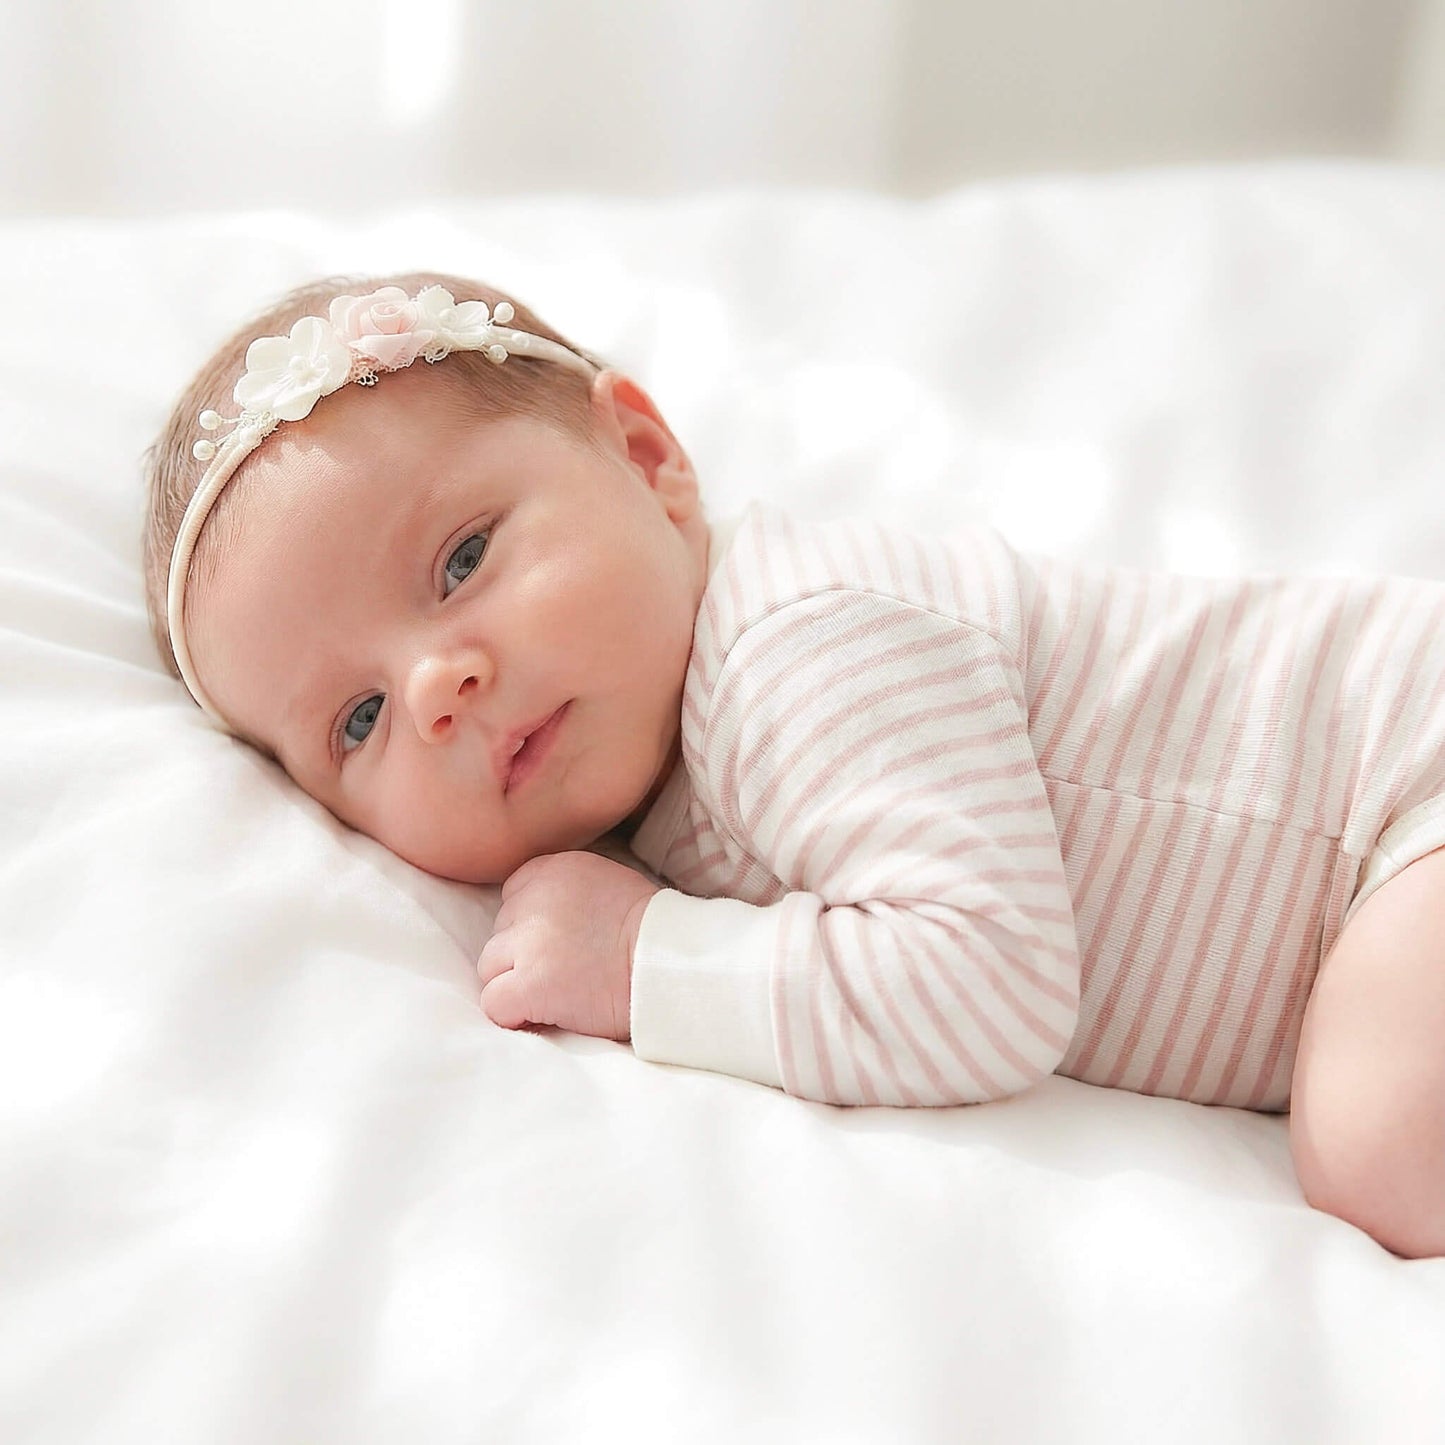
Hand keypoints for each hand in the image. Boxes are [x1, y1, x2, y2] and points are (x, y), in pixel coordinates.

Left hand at [478, 851, 659, 1040]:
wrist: (670, 964)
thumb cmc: (653, 932)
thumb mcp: (606, 885)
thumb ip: (567, 894)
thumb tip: (541, 924)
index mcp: (553, 870)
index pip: (512, 898)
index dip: (531, 928)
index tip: (560, 946)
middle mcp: (533, 900)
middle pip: (500, 934)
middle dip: (523, 958)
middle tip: (564, 974)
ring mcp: (529, 942)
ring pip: (490, 968)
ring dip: (516, 985)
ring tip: (556, 996)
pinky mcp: (530, 983)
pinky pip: (494, 1004)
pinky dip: (514, 1015)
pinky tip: (545, 1016)